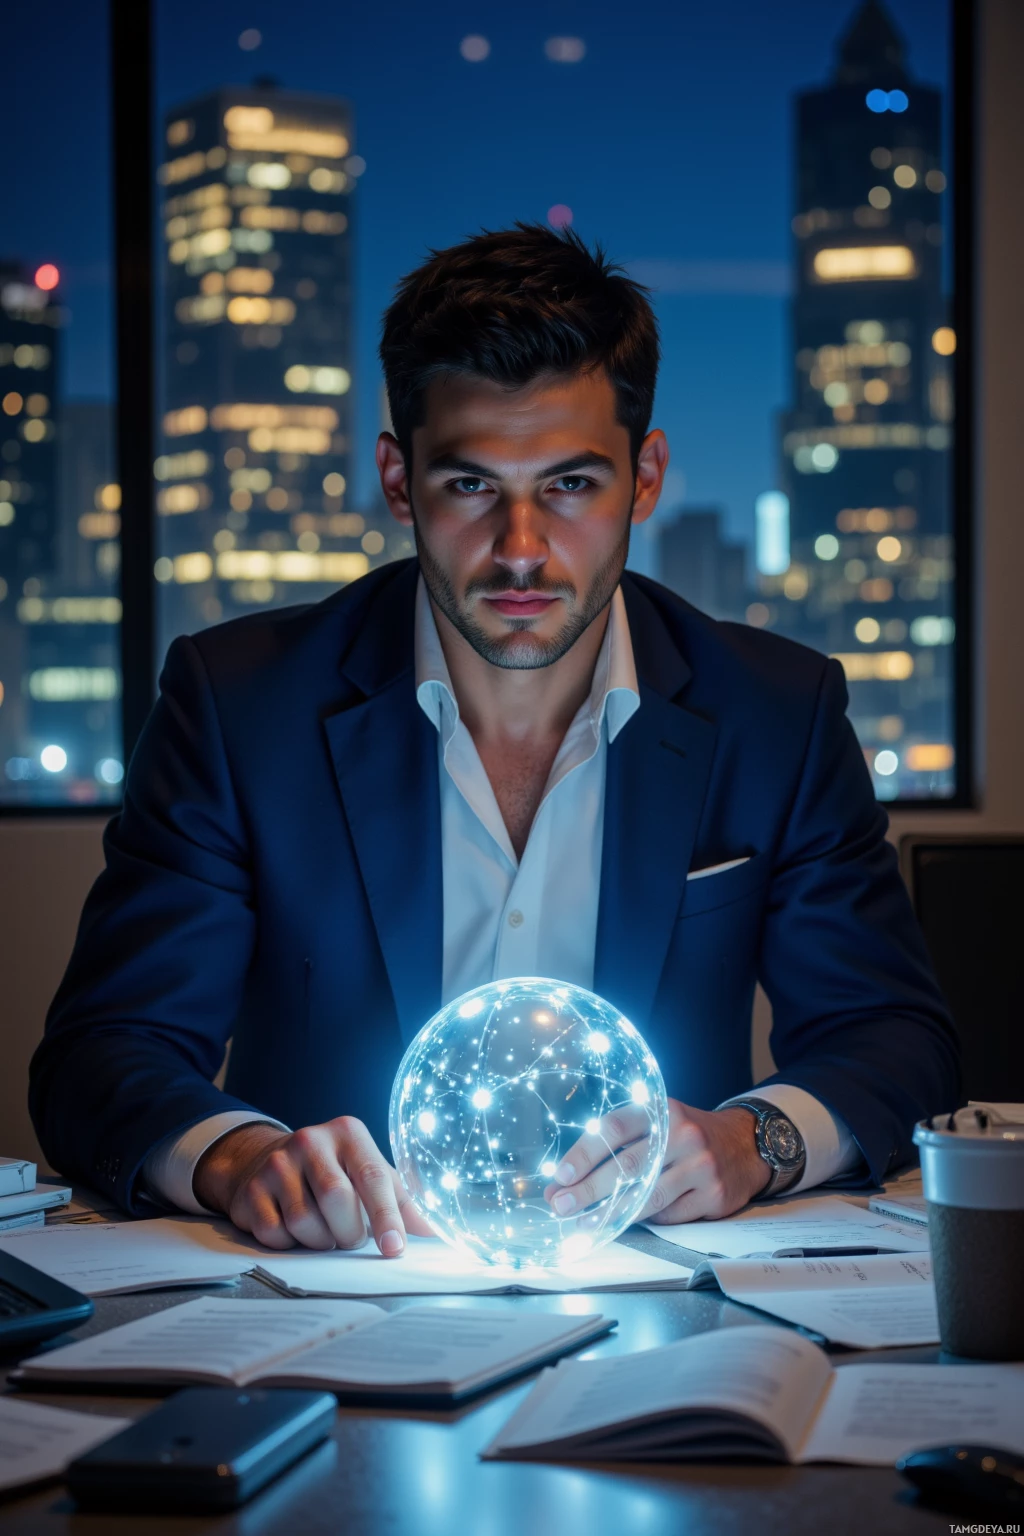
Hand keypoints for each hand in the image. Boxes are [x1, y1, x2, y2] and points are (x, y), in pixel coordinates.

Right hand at [193, 1117, 434, 1254]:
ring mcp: (277, 1163)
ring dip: (319, 1241)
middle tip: (349, 1235)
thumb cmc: (333, 1173)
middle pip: (338, 1200)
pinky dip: (289, 1244)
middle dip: (348, 1232)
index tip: (393, 1249)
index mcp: (349, 1134)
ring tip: (322, 1230)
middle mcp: (311, 1140)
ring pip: (304, 1221)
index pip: (373, 1177)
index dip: (386, 1217)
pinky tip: (292, 1230)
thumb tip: (438, 1236)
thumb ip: (403, 1202)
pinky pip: (275, 1234)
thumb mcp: (369, 1175)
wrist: (265, 1162)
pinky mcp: (251, 1190)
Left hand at [544, 1100, 768, 1225]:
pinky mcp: (714, 1195)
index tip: (561, 1175)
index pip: (615, 1128)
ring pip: (648, 1197)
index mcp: (662, 1111)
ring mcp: (700, 1166)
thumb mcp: (658, 1123)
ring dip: (611, 1214)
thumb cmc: (687, 1135)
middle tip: (562, 1205)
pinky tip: (628, 1221)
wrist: (746, 1144)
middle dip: (589, 1190)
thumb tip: (564, 1180)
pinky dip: (646, 1220)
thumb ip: (617, 1146)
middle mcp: (682, 1135)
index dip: (585, 1153)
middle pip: (627, 1166)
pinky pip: (670, 1215)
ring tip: (585, 1224)